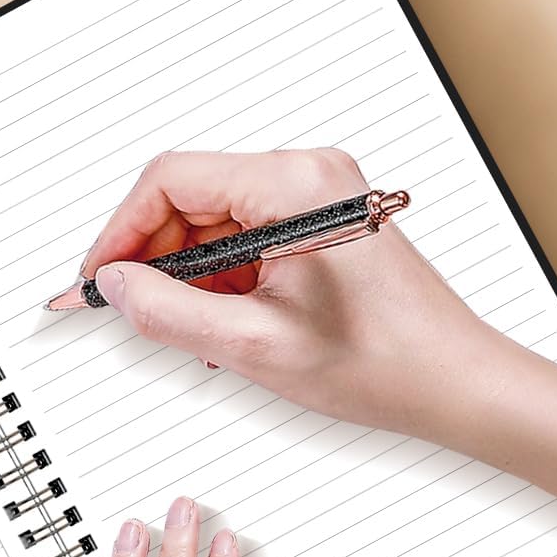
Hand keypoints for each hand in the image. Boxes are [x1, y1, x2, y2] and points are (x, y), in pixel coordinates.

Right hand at [81, 148, 493, 442]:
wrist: (456, 382)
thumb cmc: (386, 362)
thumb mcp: (255, 346)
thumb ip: (168, 312)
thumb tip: (116, 286)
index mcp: (294, 187)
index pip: (170, 179)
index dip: (121, 230)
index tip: (100, 275)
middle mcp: (307, 174)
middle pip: (189, 196)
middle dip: (154, 256)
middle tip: (132, 308)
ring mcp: (315, 193)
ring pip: (212, 219)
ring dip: (189, 274)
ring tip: (196, 330)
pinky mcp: (318, 217)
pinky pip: (241, 233)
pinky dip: (220, 276)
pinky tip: (225, 321)